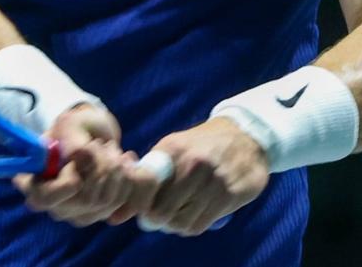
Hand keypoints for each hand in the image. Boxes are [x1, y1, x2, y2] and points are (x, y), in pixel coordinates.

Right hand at [13, 103, 137, 226]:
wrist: (93, 136)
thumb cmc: (75, 128)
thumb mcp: (69, 124)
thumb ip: (71, 138)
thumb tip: (79, 154)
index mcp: (35, 184)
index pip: (45, 198)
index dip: (63, 186)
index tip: (77, 168)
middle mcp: (55, 205)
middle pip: (84, 201)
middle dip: (99, 166)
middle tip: (99, 143)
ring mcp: (78, 214)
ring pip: (106, 201)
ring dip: (114, 168)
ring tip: (110, 147)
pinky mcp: (100, 213)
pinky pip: (122, 201)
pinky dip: (127, 176)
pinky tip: (125, 159)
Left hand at [137, 117, 270, 235]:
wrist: (245, 135)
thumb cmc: (200, 146)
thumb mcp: (174, 147)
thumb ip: (147, 174)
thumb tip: (117, 212)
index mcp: (173, 148)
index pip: (144, 187)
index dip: (137, 204)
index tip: (140, 208)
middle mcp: (193, 163)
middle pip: (161, 211)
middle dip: (156, 218)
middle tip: (159, 215)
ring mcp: (214, 180)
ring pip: (181, 222)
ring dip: (174, 224)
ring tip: (177, 214)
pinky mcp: (231, 194)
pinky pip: (201, 224)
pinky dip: (191, 226)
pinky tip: (193, 216)